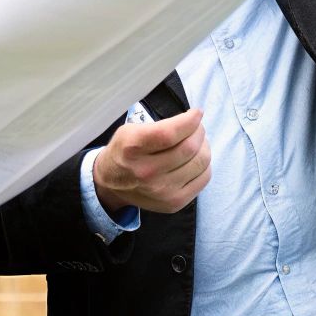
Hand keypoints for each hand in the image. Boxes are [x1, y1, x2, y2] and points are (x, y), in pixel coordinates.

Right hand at [93, 108, 209, 213]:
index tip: (196, 113)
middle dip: (199, 131)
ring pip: (201, 162)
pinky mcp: (174, 202)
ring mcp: (161, 191)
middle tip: (196, 127)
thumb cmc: (125, 151)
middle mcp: (146, 172)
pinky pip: (204, 178)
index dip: (190, 121)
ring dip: (204, 147)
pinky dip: (204, 165)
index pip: (169, 133)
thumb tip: (195, 119)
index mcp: (133, 148)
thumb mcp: (130, 130)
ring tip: (196, 143)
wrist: (111, 183)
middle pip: (189, 148)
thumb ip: (160, 125)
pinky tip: (194, 160)